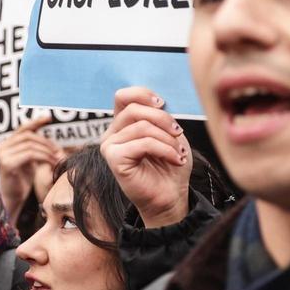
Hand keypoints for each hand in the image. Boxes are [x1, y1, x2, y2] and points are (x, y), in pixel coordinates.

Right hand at [0, 115, 63, 220]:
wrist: (14, 198)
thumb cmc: (23, 180)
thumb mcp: (30, 160)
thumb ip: (34, 147)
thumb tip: (44, 133)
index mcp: (7, 144)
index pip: (22, 128)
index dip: (36, 122)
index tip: (49, 118)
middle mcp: (2, 147)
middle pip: (29, 136)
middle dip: (47, 142)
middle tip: (58, 151)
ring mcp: (3, 154)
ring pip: (31, 145)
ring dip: (48, 151)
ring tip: (57, 159)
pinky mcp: (7, 164)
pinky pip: (30, 155)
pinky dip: (44, 157)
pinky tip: (52, 164)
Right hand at [101, 86, 191, 228]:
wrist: (171, 195)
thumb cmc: (171, 164)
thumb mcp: (171, 134)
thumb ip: (161, 116)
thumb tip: (159, 102)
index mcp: (124, 124)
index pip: (123, 96)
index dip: (143, 94)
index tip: (163, 104)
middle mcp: (112, 133)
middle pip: (134, 109)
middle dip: (163, 119)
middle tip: (179, 133)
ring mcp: (110, 146)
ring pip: (142, 127)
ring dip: (168, 139)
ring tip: (179, 153)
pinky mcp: (114, 159)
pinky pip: (143, 143)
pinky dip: (165, 149)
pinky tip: (176, 159)